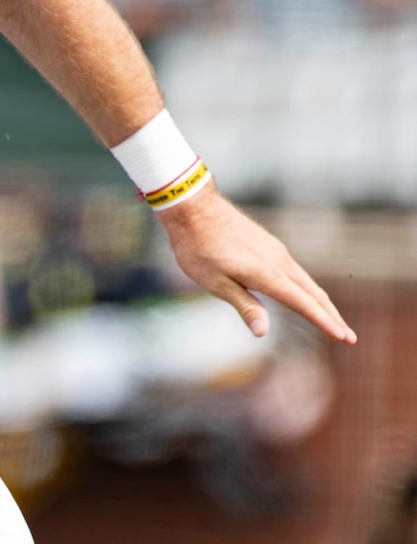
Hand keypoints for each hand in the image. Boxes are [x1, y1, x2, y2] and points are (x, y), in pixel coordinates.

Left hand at [160, 185, 354, 343]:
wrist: (193, 206)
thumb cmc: (198, 247)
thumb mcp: (214, 282)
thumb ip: (243, 305)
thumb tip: (263, 332)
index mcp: (267, 274)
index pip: (304, 303)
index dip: (325, 322)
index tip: (345, 337)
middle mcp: (278, 261)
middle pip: (313, 293)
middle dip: (331, 316)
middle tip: (349, 337)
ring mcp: (275, 250)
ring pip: (306, 281)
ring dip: (321, 302)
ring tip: (332, 320)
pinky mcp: (269, 244)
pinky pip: (295, 271)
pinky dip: (307, 287)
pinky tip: (304, 294)